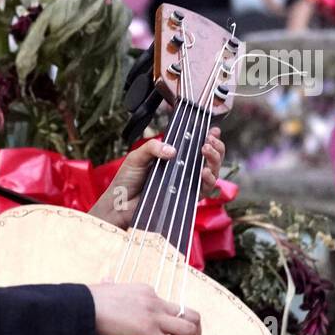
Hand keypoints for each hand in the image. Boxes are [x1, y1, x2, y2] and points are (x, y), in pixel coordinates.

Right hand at [87, 281, 200, 334]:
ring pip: (189, 330)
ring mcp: (153, 316)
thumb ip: (110, 285)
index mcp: (147, 292)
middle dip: (195, 334)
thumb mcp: (106, 287)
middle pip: (192, 315)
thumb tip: (106, 280)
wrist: (82, 305)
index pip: (171, 307)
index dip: (170, 325)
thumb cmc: (89, 300)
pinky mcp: (147, 331)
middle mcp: (155, 302)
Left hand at [90, 127, 225, 229]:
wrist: (119, 204)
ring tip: (206, 151)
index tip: (212, 130)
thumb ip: (152, 148)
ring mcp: (185, 185)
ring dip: (214, 160)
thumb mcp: (137, 157)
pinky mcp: (185, 199)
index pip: (196, 146)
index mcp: (174, 158)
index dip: (209, 138)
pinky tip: (204, 171)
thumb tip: (173, 150)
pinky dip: (208, 180)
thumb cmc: (126, 181)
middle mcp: (183, 171)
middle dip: (216, 147)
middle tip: (209, 140)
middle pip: (209, 158)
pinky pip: (204, 190)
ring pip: (212, 173)